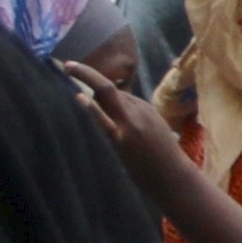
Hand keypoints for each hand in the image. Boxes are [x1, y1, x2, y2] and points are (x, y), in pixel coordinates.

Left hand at [63, 61, 192, 192]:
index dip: (97, 87)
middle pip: (110, 91)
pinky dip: (91, 108)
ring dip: (87, 82)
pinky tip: (79, 97)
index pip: (118, 93)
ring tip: (68, 68)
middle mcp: (138, 110)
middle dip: (87, 75)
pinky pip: (104, 120)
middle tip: (67, 65)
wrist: (173, 177)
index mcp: (145, 108)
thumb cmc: (163, 158)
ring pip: (107, 97)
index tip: (82, 77)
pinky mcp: (122, 139)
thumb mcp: (154, 130)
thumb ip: (135, 119)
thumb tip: (112, 113)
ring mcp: (130, 123)